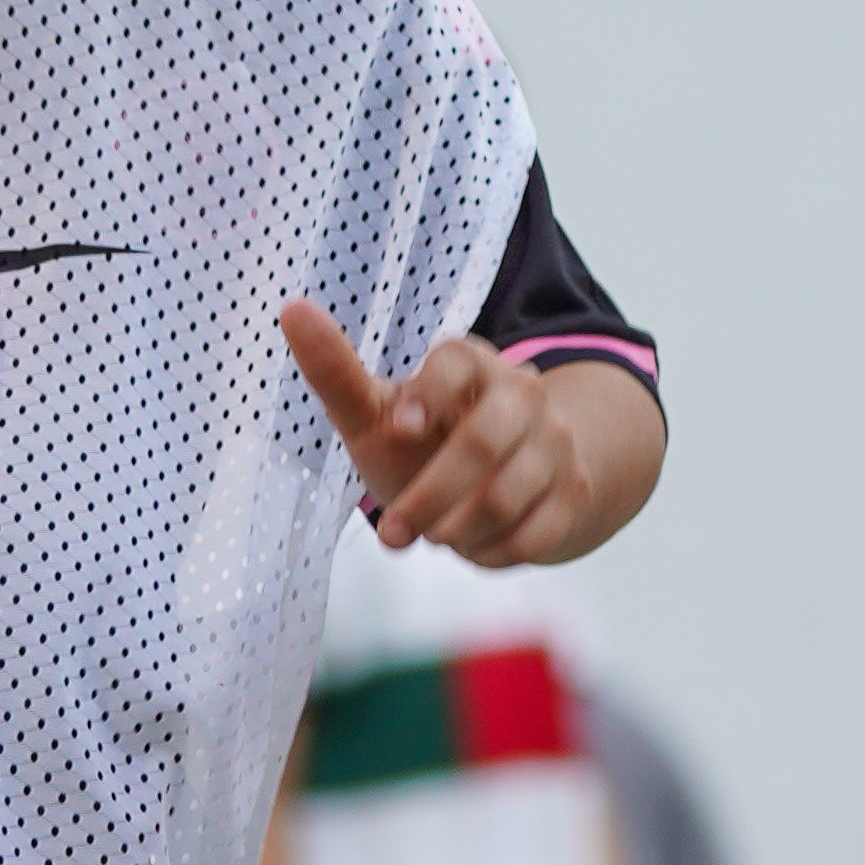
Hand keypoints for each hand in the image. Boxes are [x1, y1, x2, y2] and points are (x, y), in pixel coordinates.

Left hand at [283, 312, 623, 561]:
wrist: (496, 482)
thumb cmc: (421, 442)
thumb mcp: (374, 412)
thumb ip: (335, 370)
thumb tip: (291, 310)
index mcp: (471, 364)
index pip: (458, 361)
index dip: (430, 392)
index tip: (399, 428)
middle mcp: (522, 395)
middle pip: (485, 442)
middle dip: (430, 496)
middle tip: (391, 534)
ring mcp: (554, 444)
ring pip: (508, 497)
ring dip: (455, 531)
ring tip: (430, 536)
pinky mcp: (572, 492)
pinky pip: (534, 535)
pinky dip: (491, 554)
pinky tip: (470, 548)